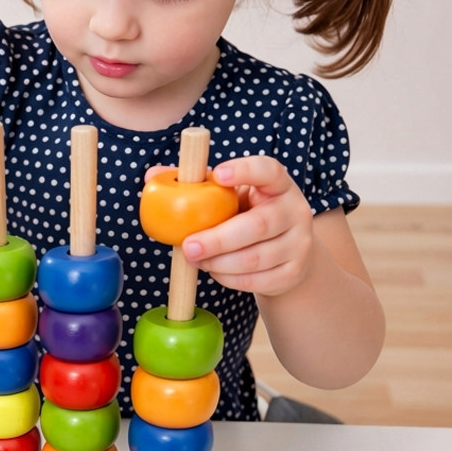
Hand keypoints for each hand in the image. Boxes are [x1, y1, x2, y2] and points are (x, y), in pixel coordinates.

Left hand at [166, 156, 314, 297]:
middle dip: (218, 238)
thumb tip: (152, 175)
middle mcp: (295, 210)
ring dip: (219, 262)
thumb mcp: (228, 195)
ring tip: (195, 259)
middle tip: (187, 246)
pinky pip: (257, 280)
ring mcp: (299, 243)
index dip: (245, 171)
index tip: (218, 174)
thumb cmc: (246, 214)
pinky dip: (229, 279)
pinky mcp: (294, 272)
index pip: (269, 170)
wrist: (285, 252)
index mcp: (277, 183)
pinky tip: (214, 271)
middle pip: (258, 225)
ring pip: (256, 258)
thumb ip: (196, 183)